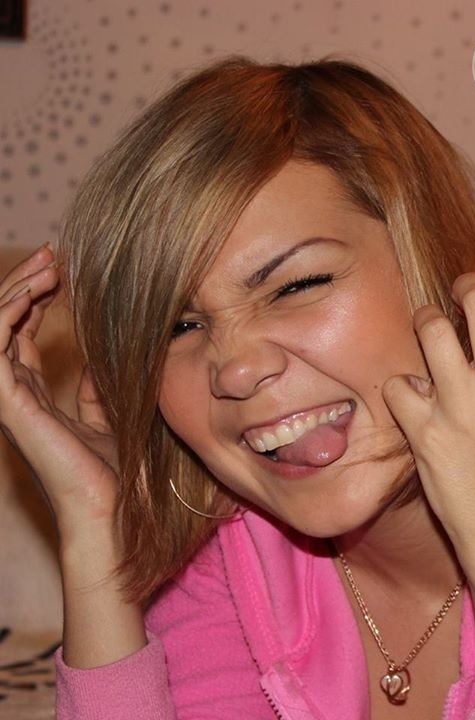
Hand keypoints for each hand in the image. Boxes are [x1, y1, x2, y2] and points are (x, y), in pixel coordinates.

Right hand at [0, 244, 119, 543]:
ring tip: (48, 266)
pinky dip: (5, 317)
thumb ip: (94, 386)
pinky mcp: (10, 406)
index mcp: (32, 394)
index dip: (33, 298)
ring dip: (15, 292)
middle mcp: (14, 393)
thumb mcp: (106, 412)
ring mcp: (9, 399)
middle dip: (23, 285)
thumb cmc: (112, 468)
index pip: (19, 333)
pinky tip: (31, 295)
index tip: (61, 269)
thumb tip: (98, 356)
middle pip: (3, 325)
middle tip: (53, 256)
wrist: (114, 504)